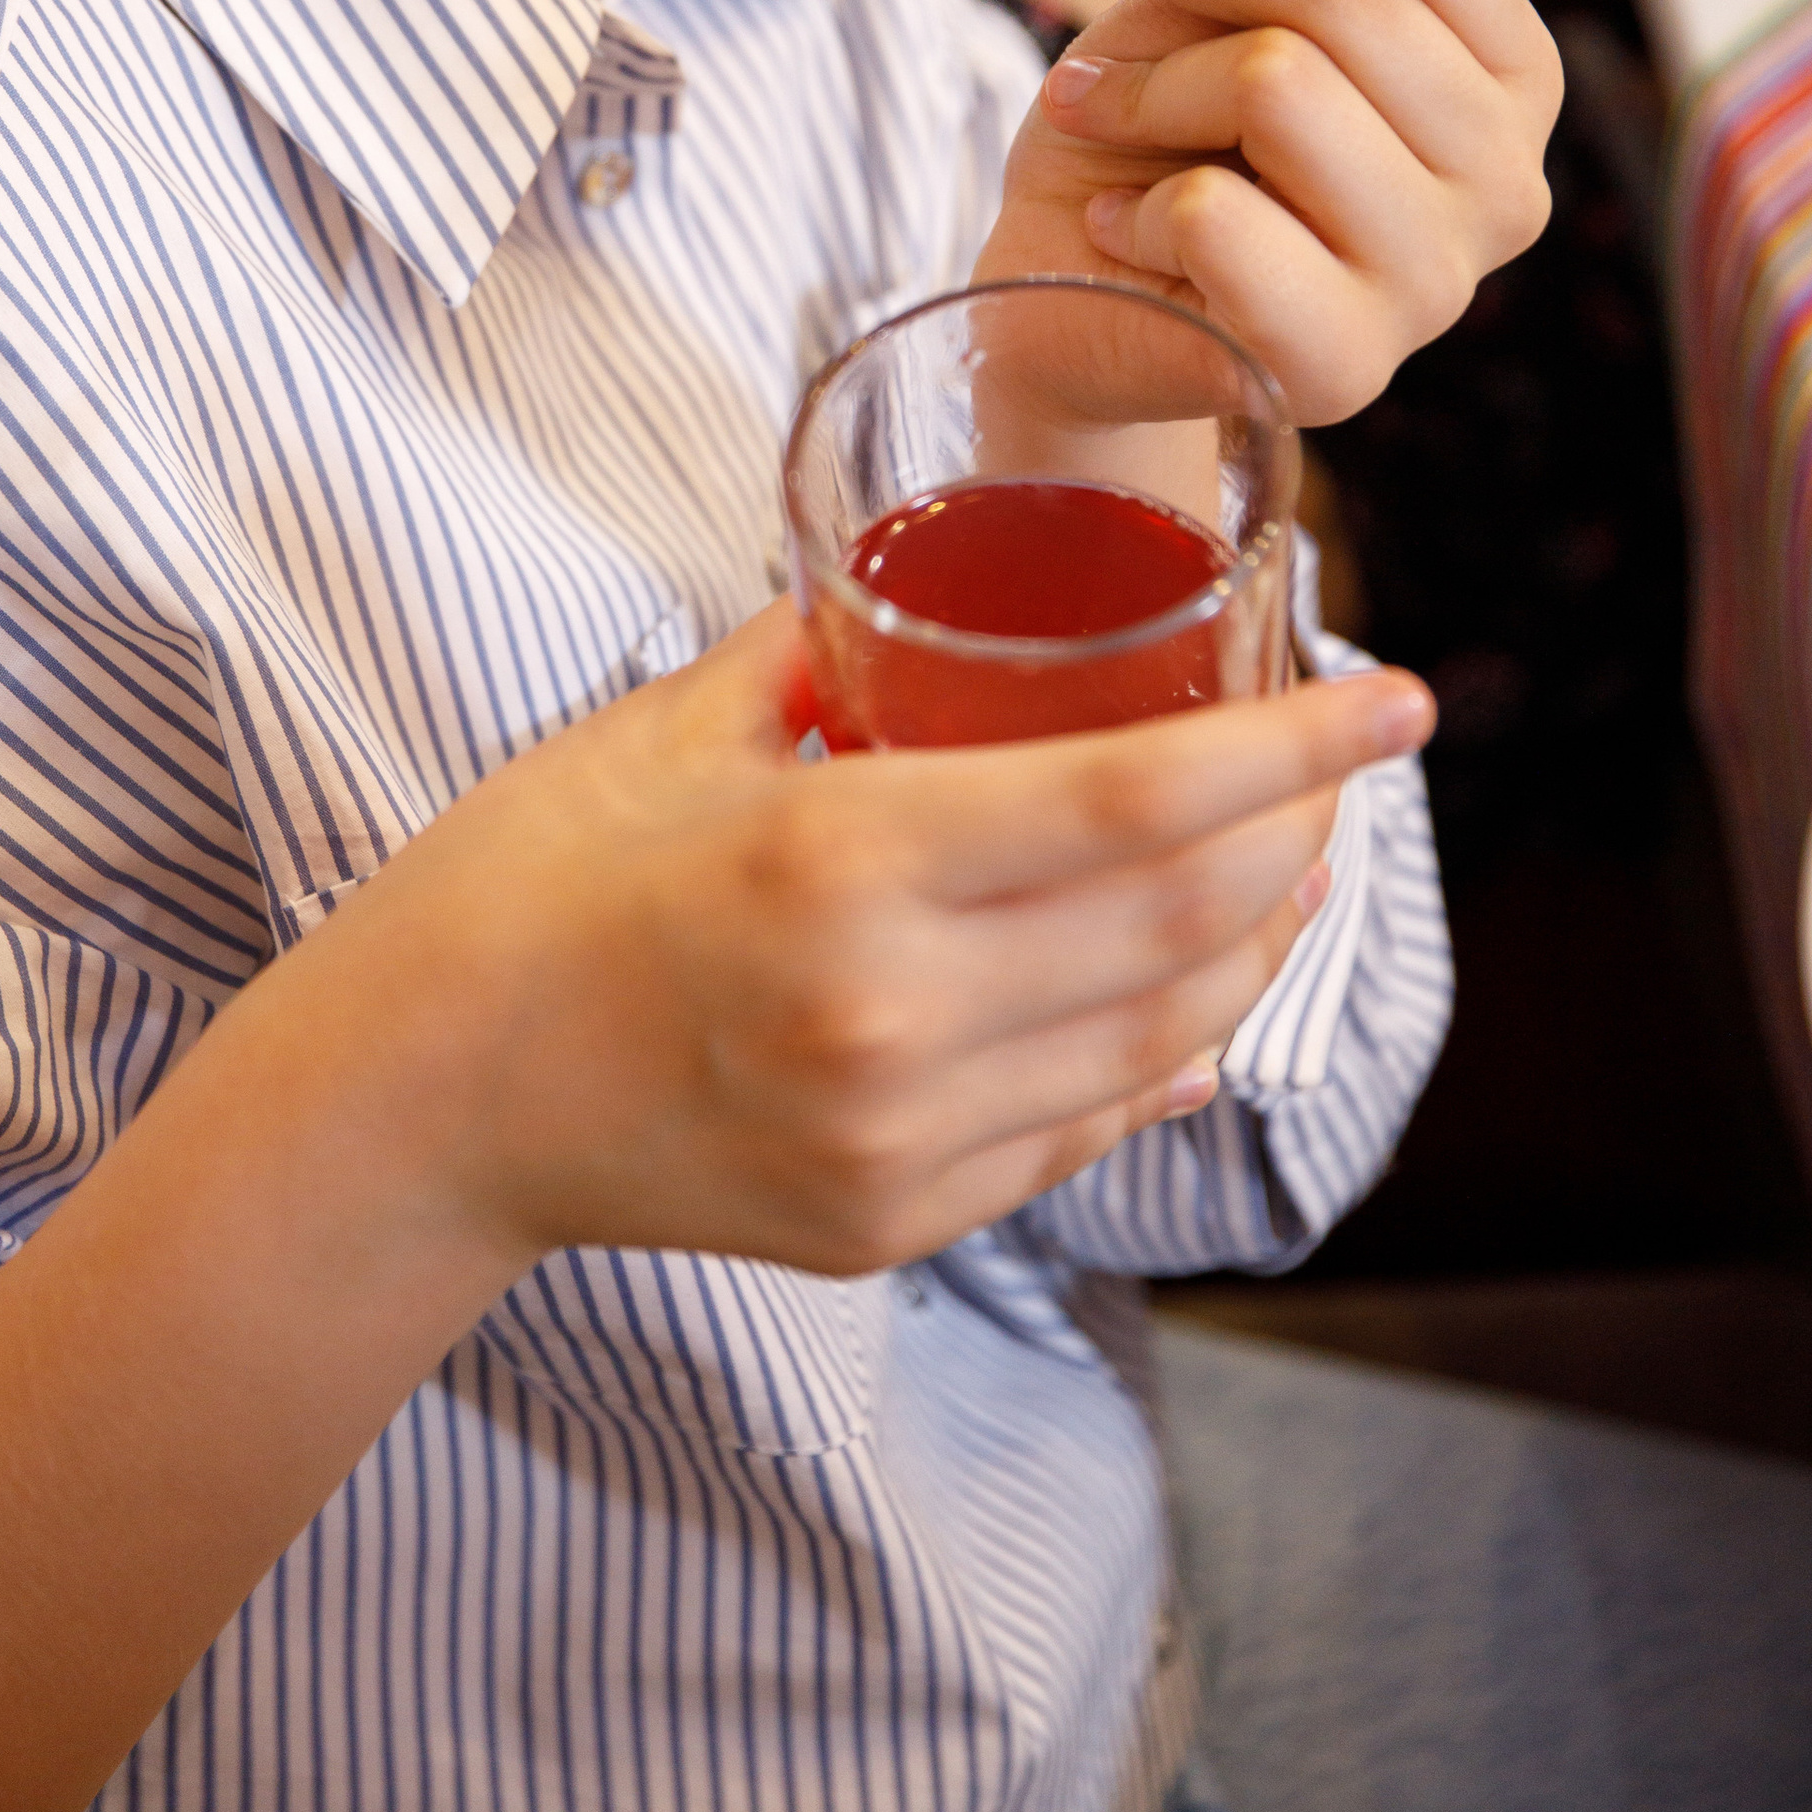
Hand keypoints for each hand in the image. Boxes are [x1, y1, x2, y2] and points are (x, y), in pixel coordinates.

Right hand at [335, 595, 1430, 1279]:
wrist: (413, 1101)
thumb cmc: (517, 885)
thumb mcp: (668, 730)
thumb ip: (821, 656)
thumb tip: (930, 589)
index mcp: (839, 865)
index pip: (1141, 802)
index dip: (1295, 752)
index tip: (1399, 704)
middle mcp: (889, 1016)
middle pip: (1183, 925)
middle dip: (1296, 839)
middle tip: (1337, 770)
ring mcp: (895, 1139)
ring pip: (1158, 1044)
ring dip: (1253, 952)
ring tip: (1286, 869)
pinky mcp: (885, 1222)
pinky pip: (1075, 1134)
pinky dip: (1159, 1061)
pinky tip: (1190, 1003)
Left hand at [983, 0, 1561, 424]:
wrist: (1076, 304)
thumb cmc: (1170, 132)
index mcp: (1509, 72)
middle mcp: (1506, 181)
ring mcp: (1436, 285)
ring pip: (1274, 89)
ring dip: (1140, 84)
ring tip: (1094, 107)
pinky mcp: (1343, 368)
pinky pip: (1220, 220)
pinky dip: (1132, 205)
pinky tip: (1120, 226)